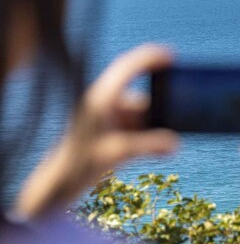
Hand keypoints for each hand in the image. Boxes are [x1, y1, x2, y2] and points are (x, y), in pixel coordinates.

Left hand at [15, 45, 179, 219]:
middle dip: (161, 107)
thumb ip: (148, 147)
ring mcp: (108, 118)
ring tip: (170, 142)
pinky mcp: (110, 133)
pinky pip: (137, 128)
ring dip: (156, 126)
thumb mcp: (115, 153)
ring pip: (141, 115)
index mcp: (101, 99)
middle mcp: (105, 104)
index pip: (128, 68)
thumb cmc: (75, 166)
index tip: (173, 56)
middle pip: (141, 97)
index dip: (151, 58)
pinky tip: (162, 148)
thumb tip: (176, 144)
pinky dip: (149, 135)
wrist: (55, 187)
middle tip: (180, 114)